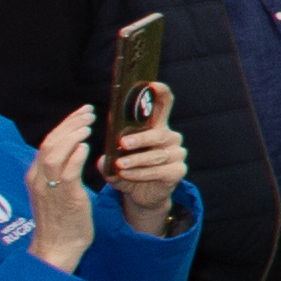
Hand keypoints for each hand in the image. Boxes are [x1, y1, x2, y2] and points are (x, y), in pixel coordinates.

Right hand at [19, 116, 103, 269]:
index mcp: (36, 176)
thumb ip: (61, 171)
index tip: (81, 114)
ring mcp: (50, 189)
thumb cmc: (61, 220)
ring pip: (55, 154)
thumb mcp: (56, 191)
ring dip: (72, 136)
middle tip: (89, 112)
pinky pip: (67, 174)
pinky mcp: (65, 199)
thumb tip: (74, 151)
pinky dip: (75, 157)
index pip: (48, 143)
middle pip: (50, 143)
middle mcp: (39, 179)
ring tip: (88, 125)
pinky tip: (86, 147)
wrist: (57, 248)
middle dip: (69, 124)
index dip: (64, 125)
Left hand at [102, 84, 186, 228]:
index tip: (151, 84)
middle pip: (158, 133)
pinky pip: (159, 170)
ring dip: (136, 160)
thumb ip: (109, 157)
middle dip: (140, 138)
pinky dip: (141, 173)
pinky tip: (128, 175)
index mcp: (156, 126)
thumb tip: (102, 158)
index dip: (160, 92)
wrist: (142, 195)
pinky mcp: (178, 171)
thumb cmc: (129, 171)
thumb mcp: (116, 160)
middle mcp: (170, 137)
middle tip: (122, 143)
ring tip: (120, 165)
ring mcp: (177, 154)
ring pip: (156, 154)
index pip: (164, 103)